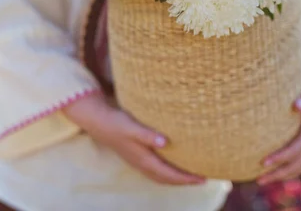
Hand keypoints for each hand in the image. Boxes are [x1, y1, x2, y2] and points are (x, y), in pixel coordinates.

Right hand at [63, 92, 205, 185]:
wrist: (97, 121)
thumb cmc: (116, 122)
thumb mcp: (132, 126)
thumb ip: (148, 135)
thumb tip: (166, 142)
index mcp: (143, 159)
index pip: (169, 174)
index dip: (186, 178)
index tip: (202, 178)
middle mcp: (141, 163)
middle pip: (166, 178)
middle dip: (184, 180)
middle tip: (202, 178)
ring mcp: (137, 161)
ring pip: (160, 176)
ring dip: (175, 178)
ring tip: (190, 174)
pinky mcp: (134, 155)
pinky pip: (154, 170)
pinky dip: (166, 172)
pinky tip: (170, 165)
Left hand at [257, 74, 300, 184]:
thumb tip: (296, 106)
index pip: (295, 149)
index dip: (280, 157)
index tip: (263, 162)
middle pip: (297, 165)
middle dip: (278, 173)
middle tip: (258, 179)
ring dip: (283, 175)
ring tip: (263, 180)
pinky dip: (292, 171)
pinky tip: (279, 174)